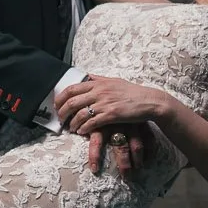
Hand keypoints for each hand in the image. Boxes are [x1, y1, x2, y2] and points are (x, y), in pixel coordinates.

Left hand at [55, 76, 180, 170]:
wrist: (149, 101)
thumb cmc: (133, 92)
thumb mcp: (114, 81)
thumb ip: (99, 79)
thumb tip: (87, 76)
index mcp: (98, 83)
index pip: (72, 88)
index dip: (61, 97)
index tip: (57, 105)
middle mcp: (99, 91)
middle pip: (72, 101)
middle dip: (63, 112)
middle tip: (61, 119)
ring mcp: (105, 103)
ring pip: (80, 114)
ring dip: (73, 123)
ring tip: (71, 128)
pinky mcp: (111, 115)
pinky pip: (91, 123)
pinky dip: (84, 128)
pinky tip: (82, 132)